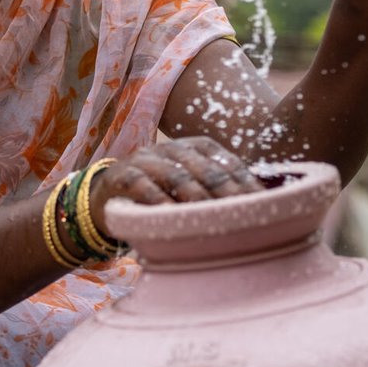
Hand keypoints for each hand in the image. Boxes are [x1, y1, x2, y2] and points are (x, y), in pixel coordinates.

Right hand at [88, 136, 264, 237]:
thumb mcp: (186, 188)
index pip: (225, 161)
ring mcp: (145, 159)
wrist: (102, 199)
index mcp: (192, 148)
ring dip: (197, 198)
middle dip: (228, 193)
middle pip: (205, 168)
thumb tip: (262, 208)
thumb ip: (214, 192)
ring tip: (214, 219)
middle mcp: (170, 148)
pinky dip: (159, 202)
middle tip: (247, 215)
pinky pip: (142, 186)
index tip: (265, 205)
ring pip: (177, 175)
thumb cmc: (157, 197)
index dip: (246, 182)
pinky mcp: (121, 175)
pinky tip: (172, 218)